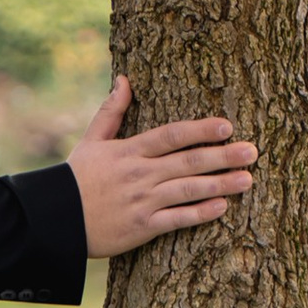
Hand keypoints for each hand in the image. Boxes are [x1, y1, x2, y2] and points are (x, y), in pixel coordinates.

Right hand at [71, 77, 258, 255]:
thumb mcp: (91, 140)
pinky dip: (199, 214)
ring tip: (248, 178)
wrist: (55, 219)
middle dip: (222, 155)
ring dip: (220, 184)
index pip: (170, 136)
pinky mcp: (142, 228)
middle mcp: (139, 175)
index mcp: (129, 151)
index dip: (199, 130)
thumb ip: (111, 111)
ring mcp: (142, 201)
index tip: (226, 125)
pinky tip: (222, 207)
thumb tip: (125, 79)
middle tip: (252, 151)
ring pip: (188, 190)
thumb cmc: (76, 178)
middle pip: (187, 162)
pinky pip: (176, 220)